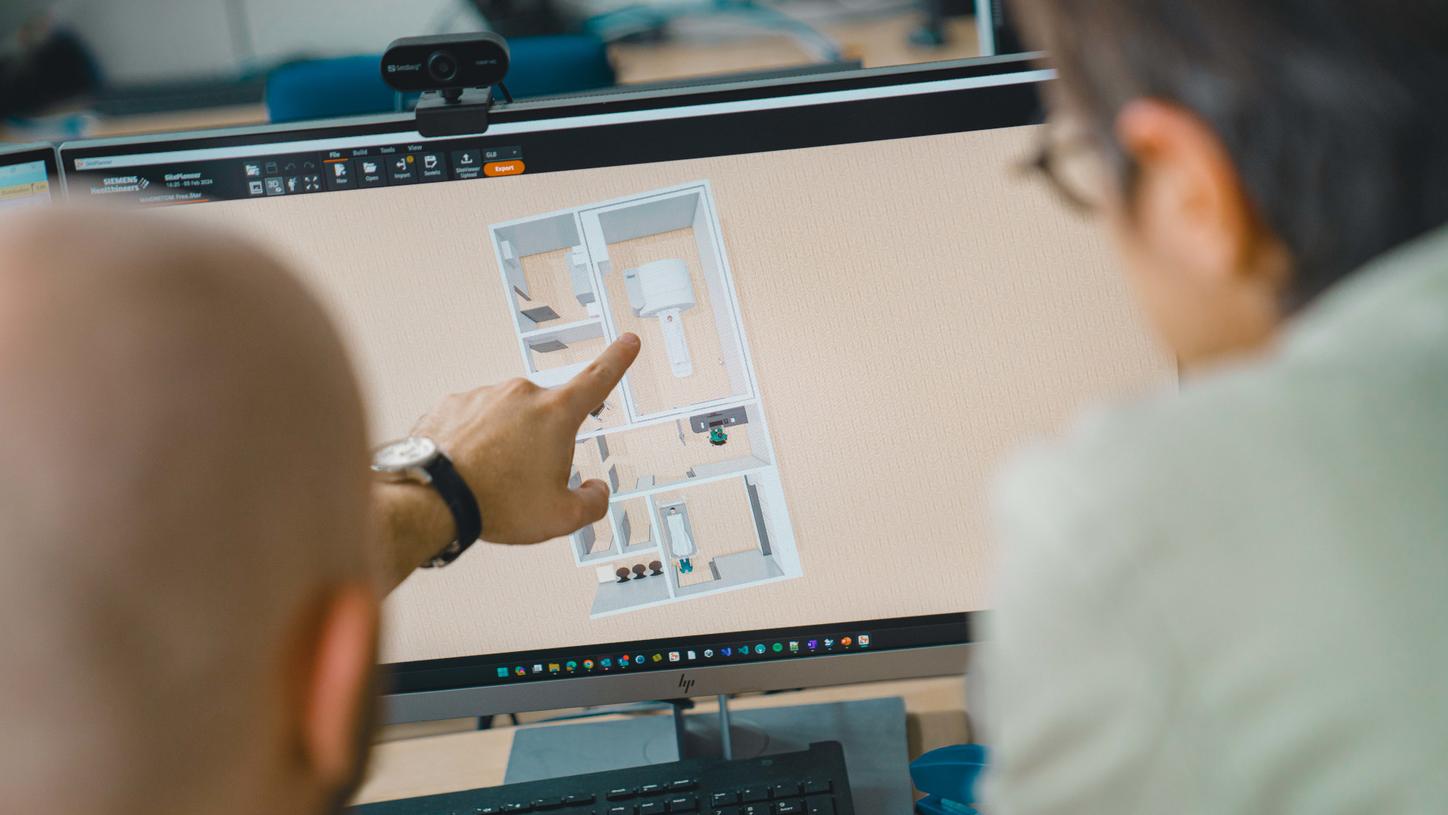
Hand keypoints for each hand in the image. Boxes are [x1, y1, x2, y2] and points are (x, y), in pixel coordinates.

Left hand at [412, 333, 640, 545]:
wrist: (431, 498)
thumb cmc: (496, 504)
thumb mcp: (561, 517)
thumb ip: (592, 503)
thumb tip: (597, 491)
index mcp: (556, 415)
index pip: (598, 379)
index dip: (618, 360)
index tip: (628, 341)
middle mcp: (521, 395)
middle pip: (546, 418)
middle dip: (542, 445)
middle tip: (523, 482)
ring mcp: (483, 395)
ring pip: (507, 420)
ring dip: (505, 444)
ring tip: (490, 480)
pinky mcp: (452, 404)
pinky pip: (474, 422)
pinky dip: (474, 443)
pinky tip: (467, 470)